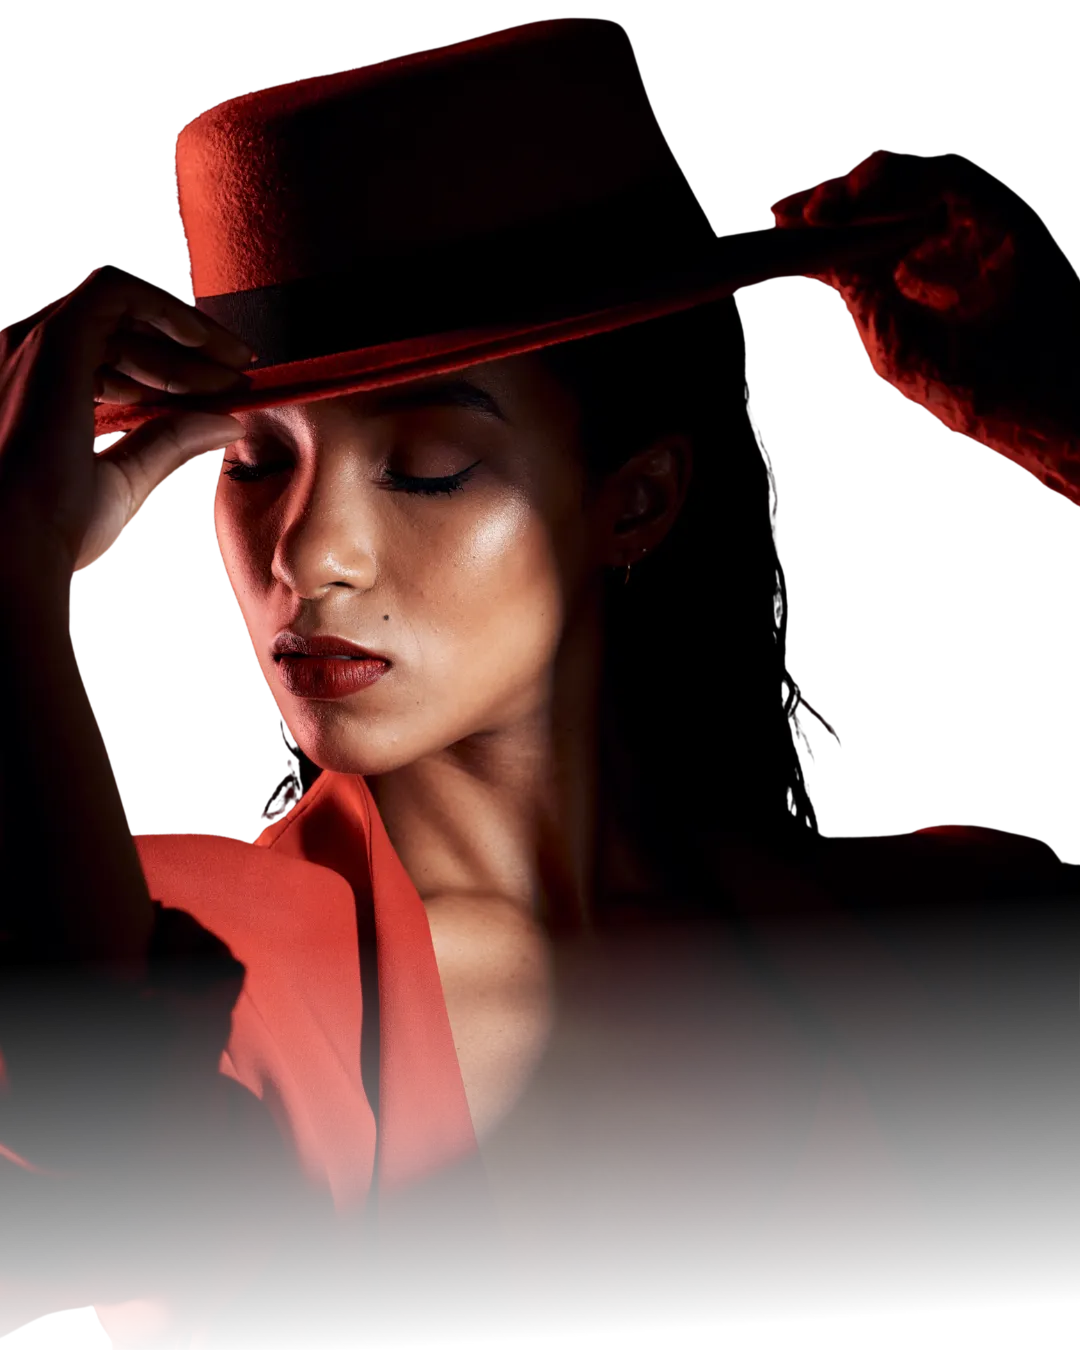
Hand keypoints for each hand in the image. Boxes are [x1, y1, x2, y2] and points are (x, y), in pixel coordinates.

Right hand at [0, 262, 251, 582]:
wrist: (20, 545)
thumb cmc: (56, 526)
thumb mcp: (127, 476)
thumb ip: (171, 441)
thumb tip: (226, 423)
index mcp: (40, 387)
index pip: (114, 355)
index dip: (176, 368)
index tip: (226, 389)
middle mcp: (31, 357)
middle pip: (126, 330)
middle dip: (192, 352)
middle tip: (243, 378)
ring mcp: (39, 342)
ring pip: (130, 309)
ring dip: (191, 338)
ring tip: (236, 374)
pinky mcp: (55, 338)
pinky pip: (122, 290)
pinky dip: (172, 309)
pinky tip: (209, 342)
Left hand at [769, 145, 1079, 507]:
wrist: (1033, 409)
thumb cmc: (971, 388)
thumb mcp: (893, 338)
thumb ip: (859, 289)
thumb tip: (814, 252)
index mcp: (920, 262)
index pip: (866, 222)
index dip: (824, 214)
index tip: (780, 216)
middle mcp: (950, 234)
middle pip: (890, 189)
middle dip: (843, 192)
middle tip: (801, 209)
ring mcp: (983, 220)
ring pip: (922, 174)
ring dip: (872, 182)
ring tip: (832, 205)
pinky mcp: (1014, 214)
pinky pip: (964, 180)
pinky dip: (920, 181)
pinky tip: (876, 200)